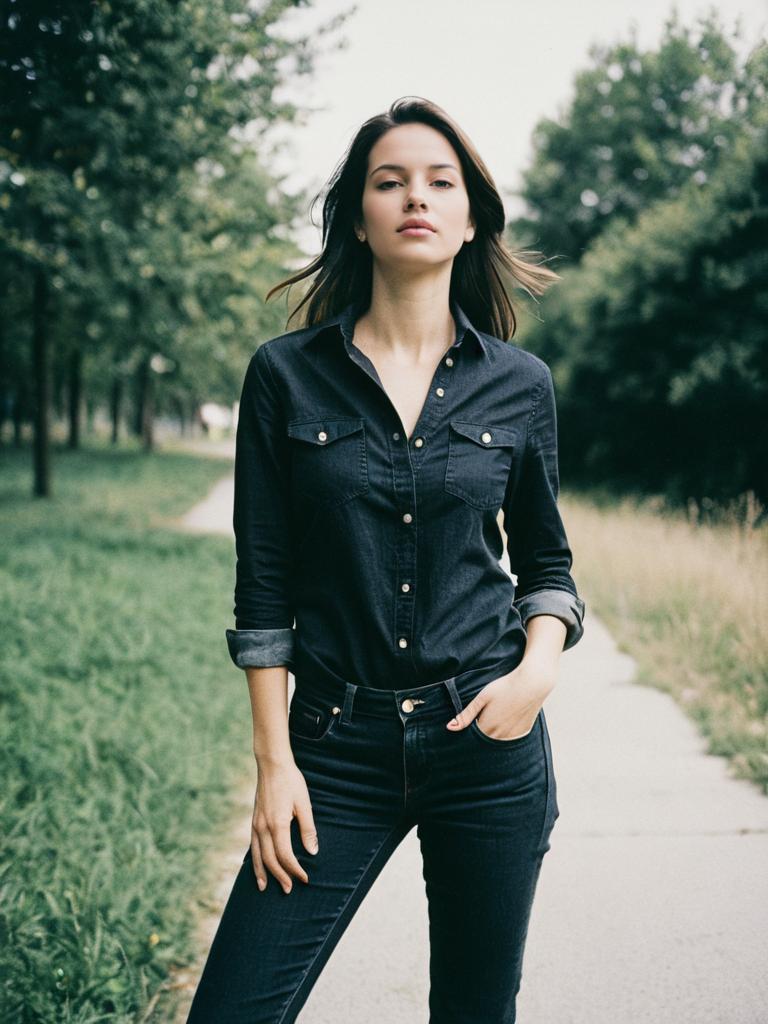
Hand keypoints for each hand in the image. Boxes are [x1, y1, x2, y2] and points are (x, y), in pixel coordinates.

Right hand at [250, 760, 319, 893]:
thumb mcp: (304, 803)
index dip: (295, 869)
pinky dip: (254, 858)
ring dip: (261, 872)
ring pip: (257, 854)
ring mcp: (256, 823)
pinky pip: (252, 845)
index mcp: (278, 823)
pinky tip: (257, 864)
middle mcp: (263, 826)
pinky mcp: (254, 819)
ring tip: (264, 887)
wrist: (272, 764)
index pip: (285, 855)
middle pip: (269, 859)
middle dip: (279, 876)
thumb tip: (312, 852)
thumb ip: (308, 829)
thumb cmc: (291, 781)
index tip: (305, 878)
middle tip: (288, 889)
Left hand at [446, 656, 557, 739]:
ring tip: (496, 717)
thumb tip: (450, 727)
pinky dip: (505, 734)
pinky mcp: (523, 733)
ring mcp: (513, 737)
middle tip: (485, 716)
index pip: (472, 738)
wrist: (532, 683)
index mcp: (487, 728)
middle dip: (480, 735)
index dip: (469, 731)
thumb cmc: (505, 687)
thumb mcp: (482, 698)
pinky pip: (509, 739)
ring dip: (493, 735)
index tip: (471, 722)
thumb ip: (466, 715)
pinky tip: (506, 720)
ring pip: (497, 742)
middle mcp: (500, 736)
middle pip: (484, 741)